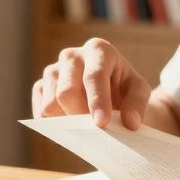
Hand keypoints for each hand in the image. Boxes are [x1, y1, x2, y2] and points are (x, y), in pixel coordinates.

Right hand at [31, 38, 150, 129]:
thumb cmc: (125, 89)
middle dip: (80, 115)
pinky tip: (72, 122)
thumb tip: (130, 122)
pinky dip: (55, 123)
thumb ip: (137, 104)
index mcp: (98, 49)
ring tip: (86, 123)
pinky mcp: (42, 86)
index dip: (97, 100)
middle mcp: (71, 55)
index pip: (93, 76)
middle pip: (66, 92)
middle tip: (96, 130)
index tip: (102, 122)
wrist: (112, 93)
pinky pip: (41, 111)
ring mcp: (52, 70)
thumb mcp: (139, 91)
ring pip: (50, 104)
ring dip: (68, 121)